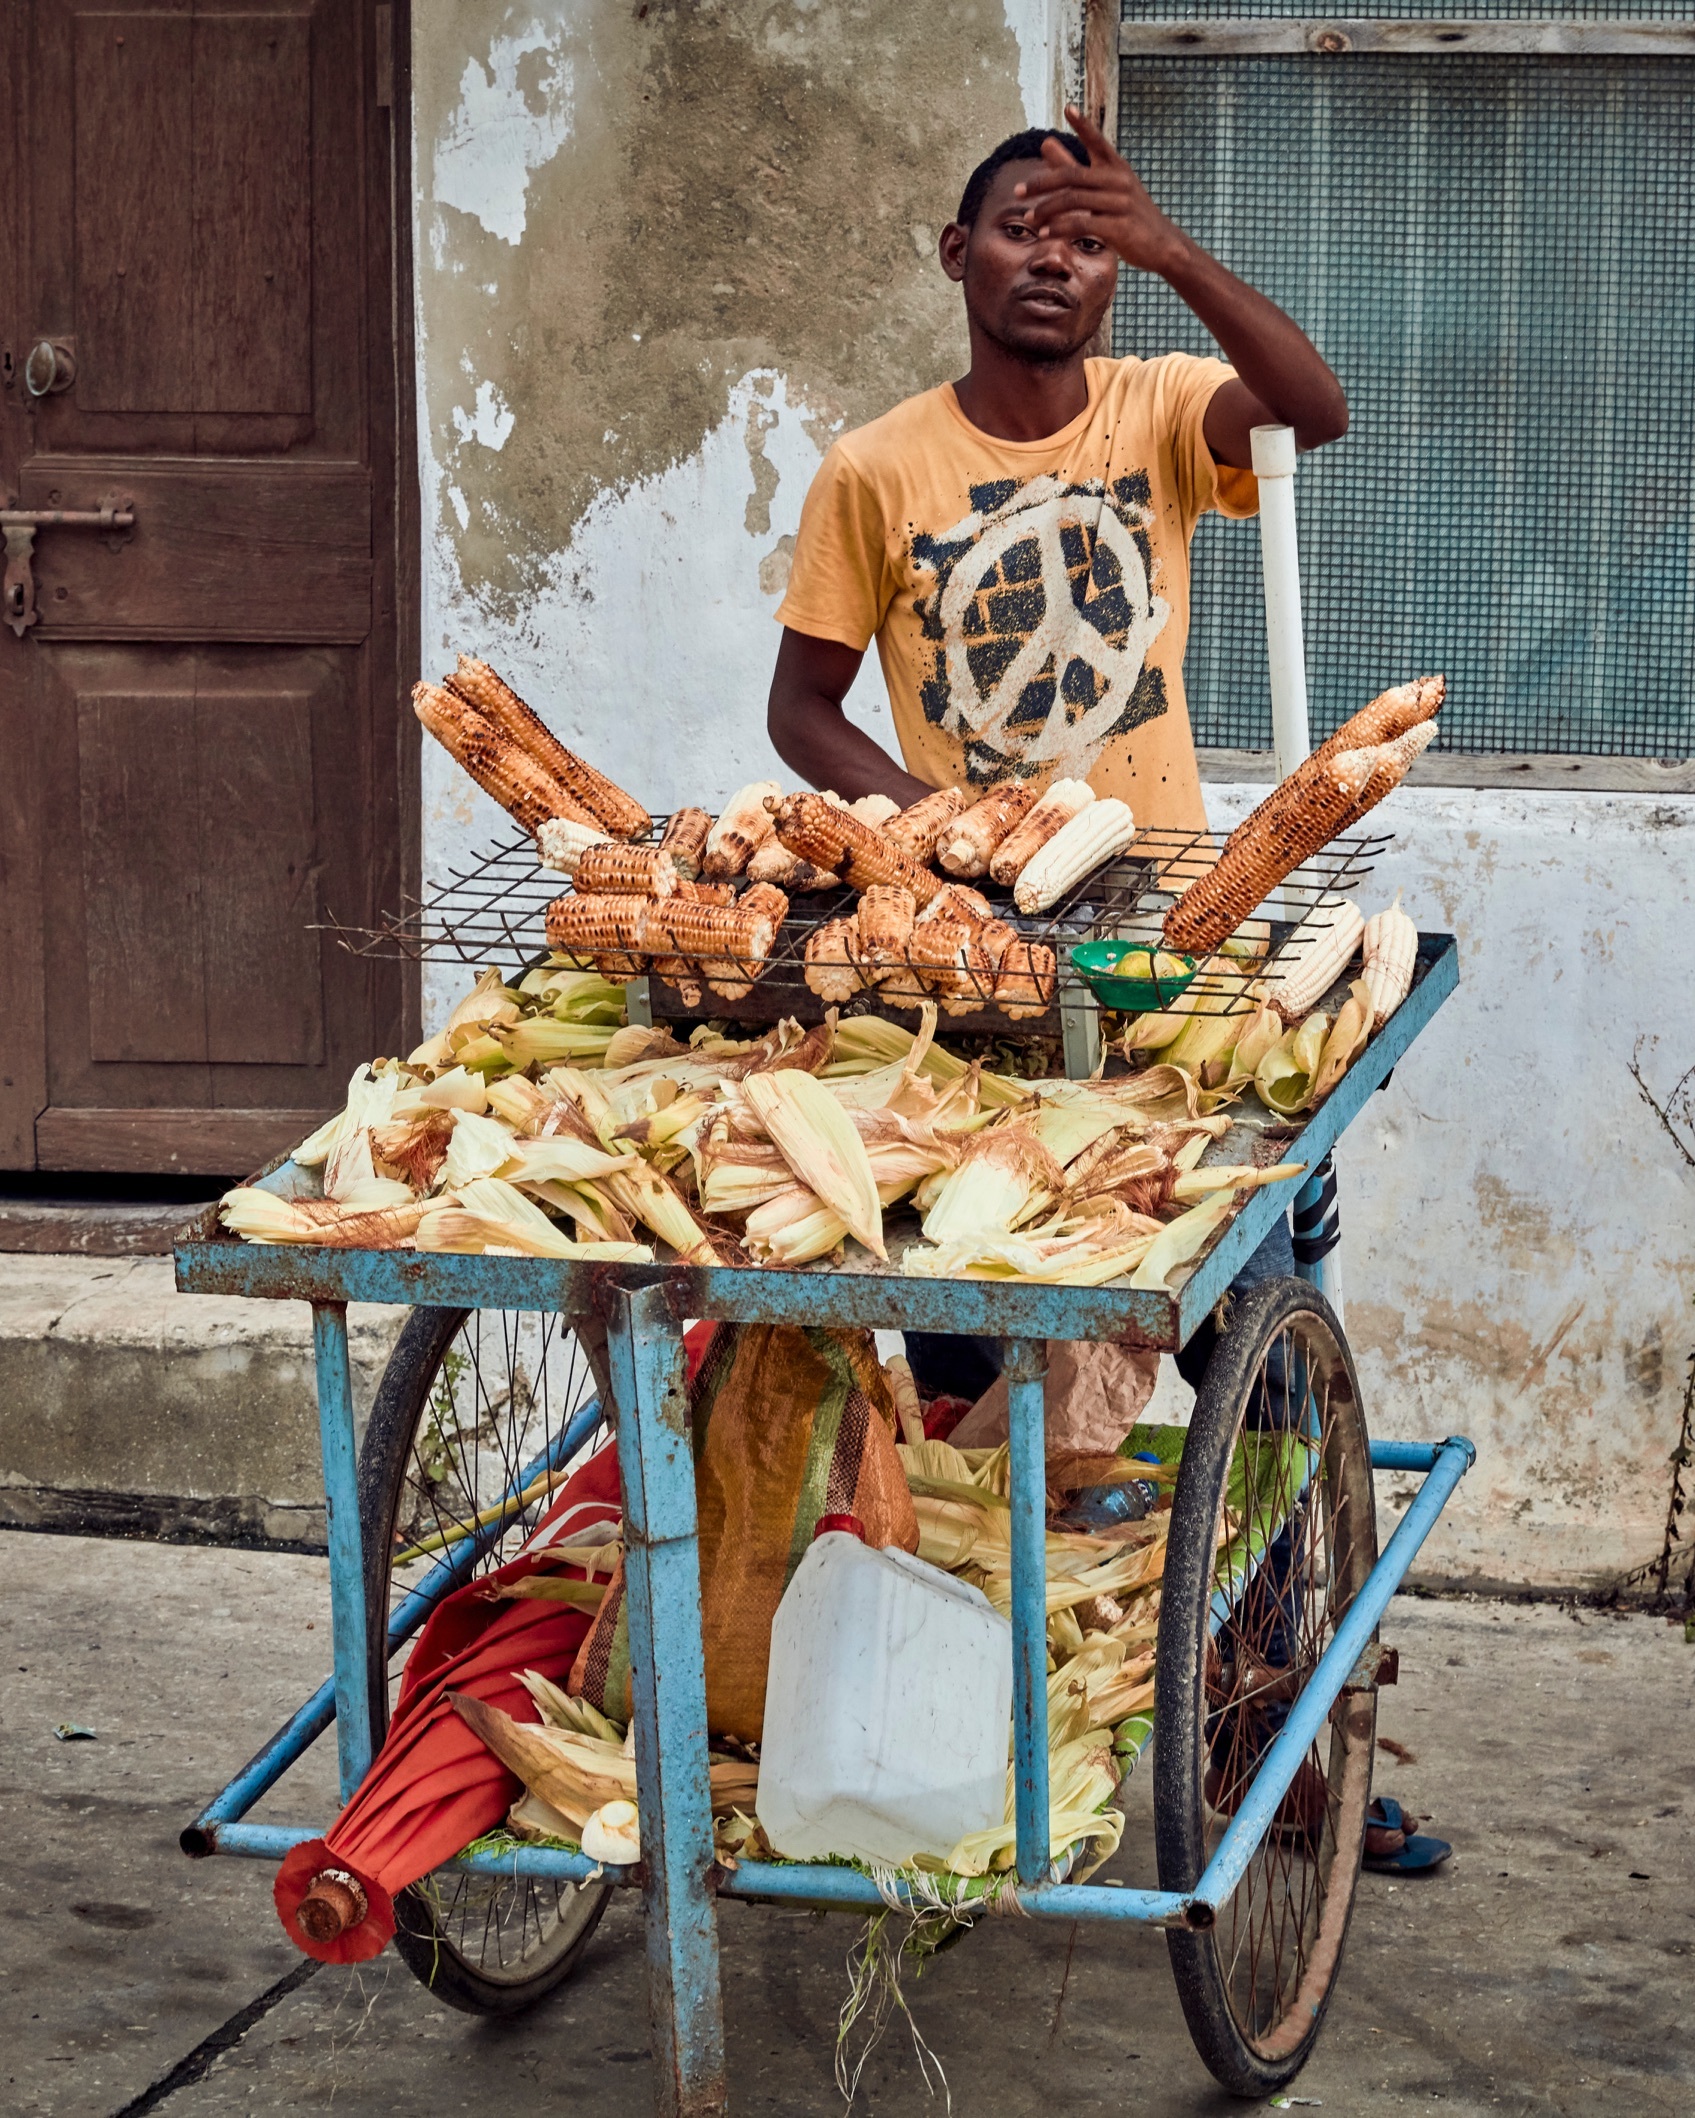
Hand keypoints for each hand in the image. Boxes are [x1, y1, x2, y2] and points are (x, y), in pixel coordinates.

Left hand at [1013, 104, 1188, 278]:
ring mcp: (1120, 203)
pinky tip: (1045, 233)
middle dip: (1041, 182)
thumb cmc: (1130, 216)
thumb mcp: (1107, 190)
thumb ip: (1075, 168)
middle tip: (1018, 190)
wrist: (1162, 245)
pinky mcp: (1119, 227)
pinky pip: (1082, 224)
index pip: (1098, 142)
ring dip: (1046, 210)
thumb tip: (1046, 145)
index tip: (1068, 108)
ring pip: (1074, 200)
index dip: (1084, 125)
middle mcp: (1119, 180)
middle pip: (1072, 175)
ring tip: (1029, 218)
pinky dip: (1060, 228)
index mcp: (1117, 168)